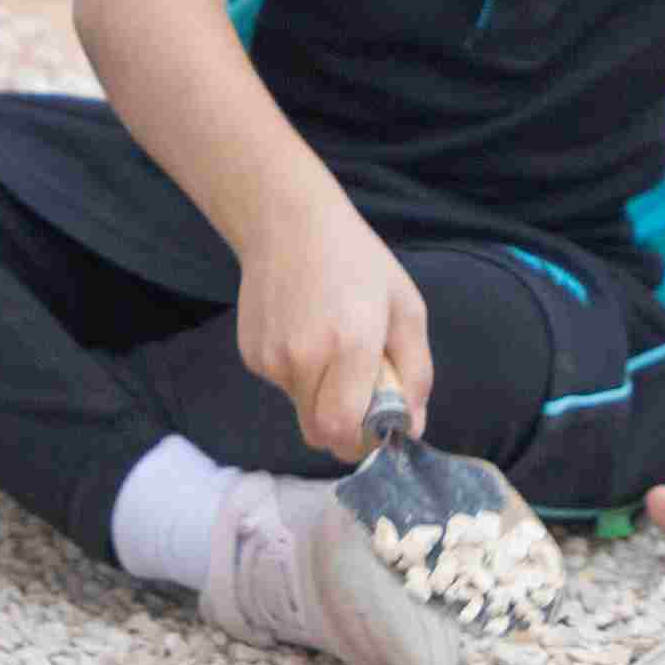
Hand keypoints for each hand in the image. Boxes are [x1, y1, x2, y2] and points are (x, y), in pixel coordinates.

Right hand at [236, 204, 432, 462]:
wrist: (287, 222)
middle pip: (319, 433)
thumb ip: (415, 373)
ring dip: (321, 396)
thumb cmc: (357, 263)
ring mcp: (270, 358)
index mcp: (350, 345)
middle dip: (343, 428)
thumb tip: (411, 429)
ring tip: (331, 347)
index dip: (361, 442)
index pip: (344, 430)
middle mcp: (304, 358)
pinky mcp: (250, 354)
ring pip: (300, 409)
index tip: (377, 428)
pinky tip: (305, 334)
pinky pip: (282, 386)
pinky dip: (298, 376)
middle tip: (359, 396)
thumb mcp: (405, 308)